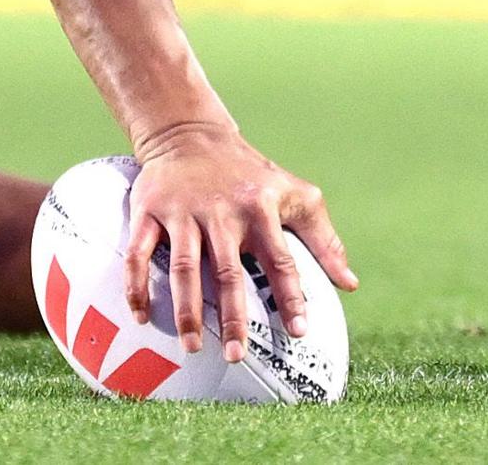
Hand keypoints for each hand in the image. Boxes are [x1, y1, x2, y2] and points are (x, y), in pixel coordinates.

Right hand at [123, 122, 356, 360]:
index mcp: (260, 208)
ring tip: (191, 345)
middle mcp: (222, 211)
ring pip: (183, 266)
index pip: (280, 259)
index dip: (290, 296)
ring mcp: (183, 211)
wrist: (190, 133)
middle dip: (231, 315)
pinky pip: (139, 252)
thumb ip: (324, 239)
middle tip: (235, 354)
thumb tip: (350, 285)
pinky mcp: (150, 209)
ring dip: (186, 309)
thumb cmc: (249, 174)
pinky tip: (141, 315)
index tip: (297, 331)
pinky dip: (137, 284)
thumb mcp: (294, 194)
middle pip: (227, 271)